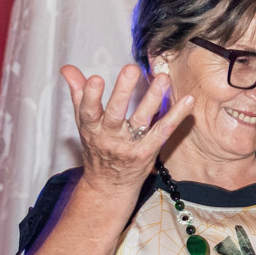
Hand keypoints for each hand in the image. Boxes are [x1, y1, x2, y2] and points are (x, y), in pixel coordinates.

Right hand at [61, 62, 193, 191]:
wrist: (109, 186)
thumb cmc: (97, 148)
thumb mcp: (84, 123)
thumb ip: (79, 94)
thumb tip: (67, 68)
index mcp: (92, 128)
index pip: (88, 111)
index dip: (90, 96)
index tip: (96, 79)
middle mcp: (110, 137)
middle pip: (116, 113)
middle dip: (122, 92)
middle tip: (130, 68)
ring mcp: (130, 146)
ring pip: (142, 120)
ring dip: (153, 98)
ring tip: (163, 78)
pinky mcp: (149, 152)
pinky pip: (163, 131)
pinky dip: (176, 116)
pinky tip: (188, 100)